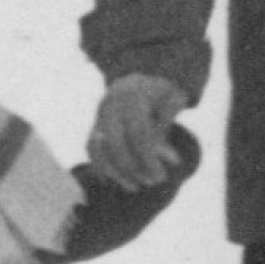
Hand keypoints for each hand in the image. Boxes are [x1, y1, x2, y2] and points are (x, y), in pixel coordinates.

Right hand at [88, 73, 188, 188]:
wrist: (139, 77)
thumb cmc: (162, 92)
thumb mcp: (173, 99)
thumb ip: (169, 126)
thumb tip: (170, 159)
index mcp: (133, 94)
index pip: (138, 132)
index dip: (149, 157)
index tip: (162, 176)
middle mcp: (112, 103)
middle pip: (116, 143)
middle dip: (134, 168)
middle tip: (152, 181)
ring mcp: (100, 113)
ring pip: (98, 147)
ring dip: (116, 171)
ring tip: (135, 186)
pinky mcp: (94, 124)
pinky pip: (91, 148)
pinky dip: (100, 166)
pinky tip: (114, 182)